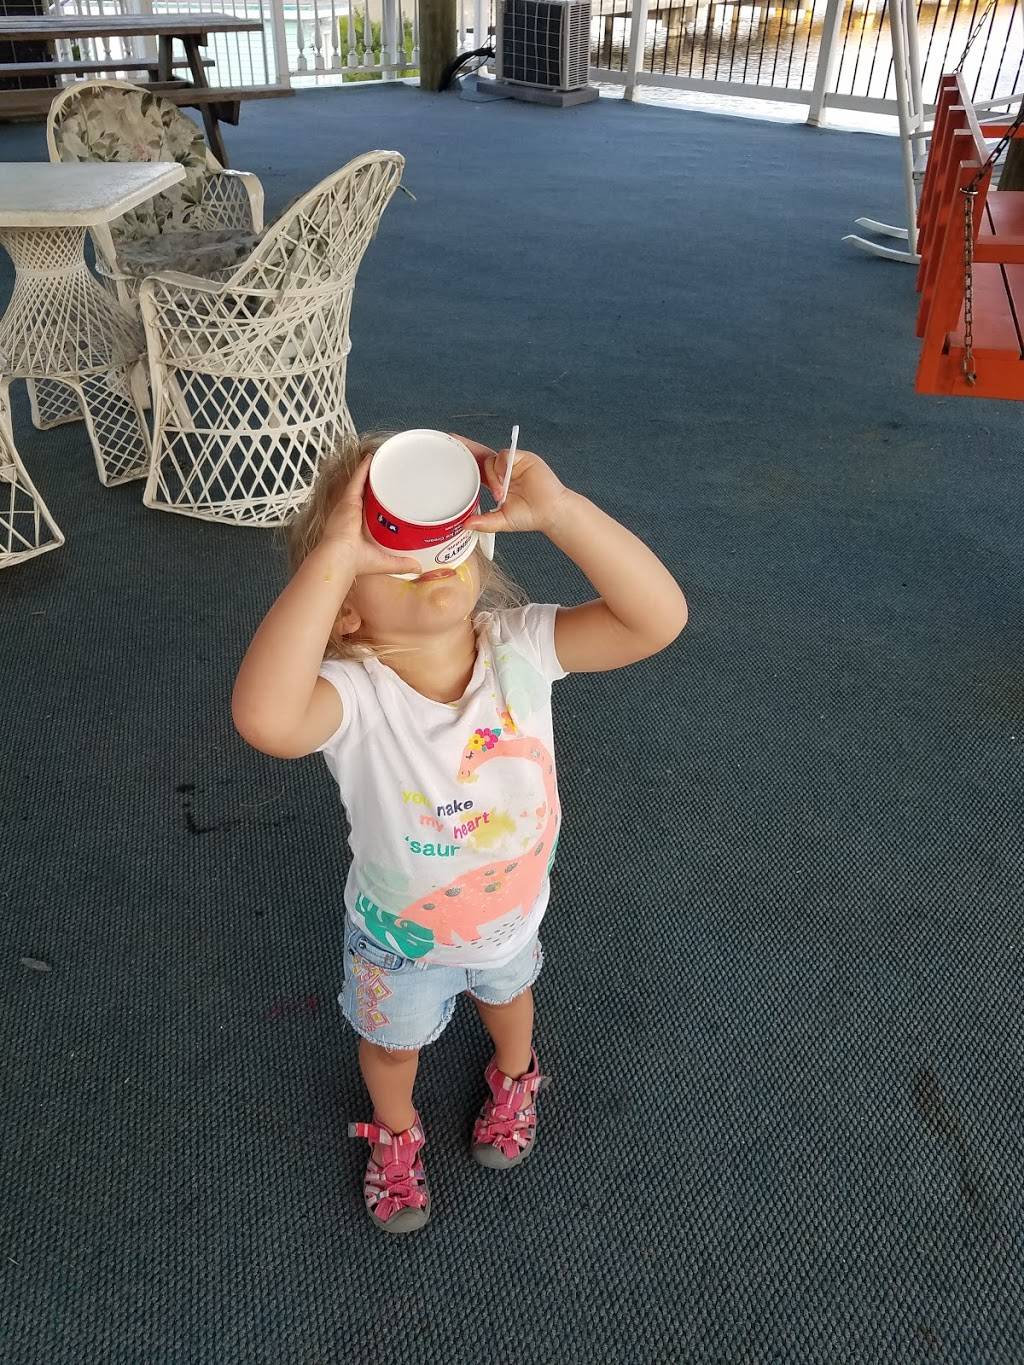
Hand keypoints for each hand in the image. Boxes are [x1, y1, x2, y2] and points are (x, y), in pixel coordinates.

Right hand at [321, 455, 420, 576]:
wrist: (340, 558)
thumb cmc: (356, 562)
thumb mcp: (384, 562)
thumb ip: (402, 564)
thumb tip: (418, 568)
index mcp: (357, 527)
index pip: (369, 510)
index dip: (376, 502)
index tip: (387, 495)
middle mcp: (351, 515)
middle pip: (365, 495)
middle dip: (375, 485)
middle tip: (387, 475)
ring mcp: (348, 506)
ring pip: (360, 484)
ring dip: (369, 473)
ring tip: (381, 462)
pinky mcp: (348, 500)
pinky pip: (356, 480)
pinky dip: (363, 469)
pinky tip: (370, 458)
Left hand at [453, 435, 570, 535]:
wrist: (550, 513)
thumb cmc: (529, 516)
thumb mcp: (502, 520)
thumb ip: (484, 522)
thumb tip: (465, 525)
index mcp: (497, 481)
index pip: (476, 468)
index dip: (464, 460)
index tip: (448, 453)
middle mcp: (503, 470)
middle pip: (480, 455)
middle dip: (466, 447)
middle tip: (452, 439)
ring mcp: (513, 463)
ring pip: (491, 459)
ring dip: (492, 476)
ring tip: (501, 493)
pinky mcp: (523, 458)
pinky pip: (505, 456)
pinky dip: (501, 467)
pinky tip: (505, 481)